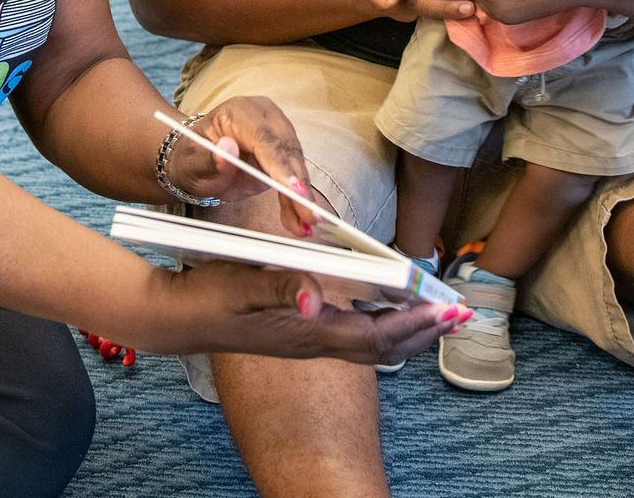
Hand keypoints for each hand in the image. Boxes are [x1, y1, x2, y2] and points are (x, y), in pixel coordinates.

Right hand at [133, 259, 469, 361]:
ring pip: (370, 344)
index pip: (377, 335)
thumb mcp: (242, 286)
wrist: (175, 317)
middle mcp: (314, 341)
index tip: (448, 311)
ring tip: (433, 312)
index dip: (414, 325)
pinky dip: (380, 324)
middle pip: (383, 347)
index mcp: (309, 331)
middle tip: (458, 315)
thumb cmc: (209, 297)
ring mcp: (307, 340)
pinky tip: (384, 308)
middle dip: (423, 332)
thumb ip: (279, 290)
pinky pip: (354, 337)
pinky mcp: (298, 333)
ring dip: (406, 328)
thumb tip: (314, 298)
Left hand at [165, 98, 317, 233]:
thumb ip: (209, 157)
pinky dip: (296, 201)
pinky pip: (293, 179)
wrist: (195, 160)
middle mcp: (265, 118)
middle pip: (288, 152)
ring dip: (302, 198)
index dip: (280, 165)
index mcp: (241, 112)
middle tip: (308, 215)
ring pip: (296, 167)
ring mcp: (277, 135)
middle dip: (298, 186)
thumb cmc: (192, 157)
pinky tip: (300, 221)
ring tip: (307, 225)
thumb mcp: (192, 161)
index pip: (265, 139)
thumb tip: (227, 148)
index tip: (292, 189)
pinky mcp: (282, 155)